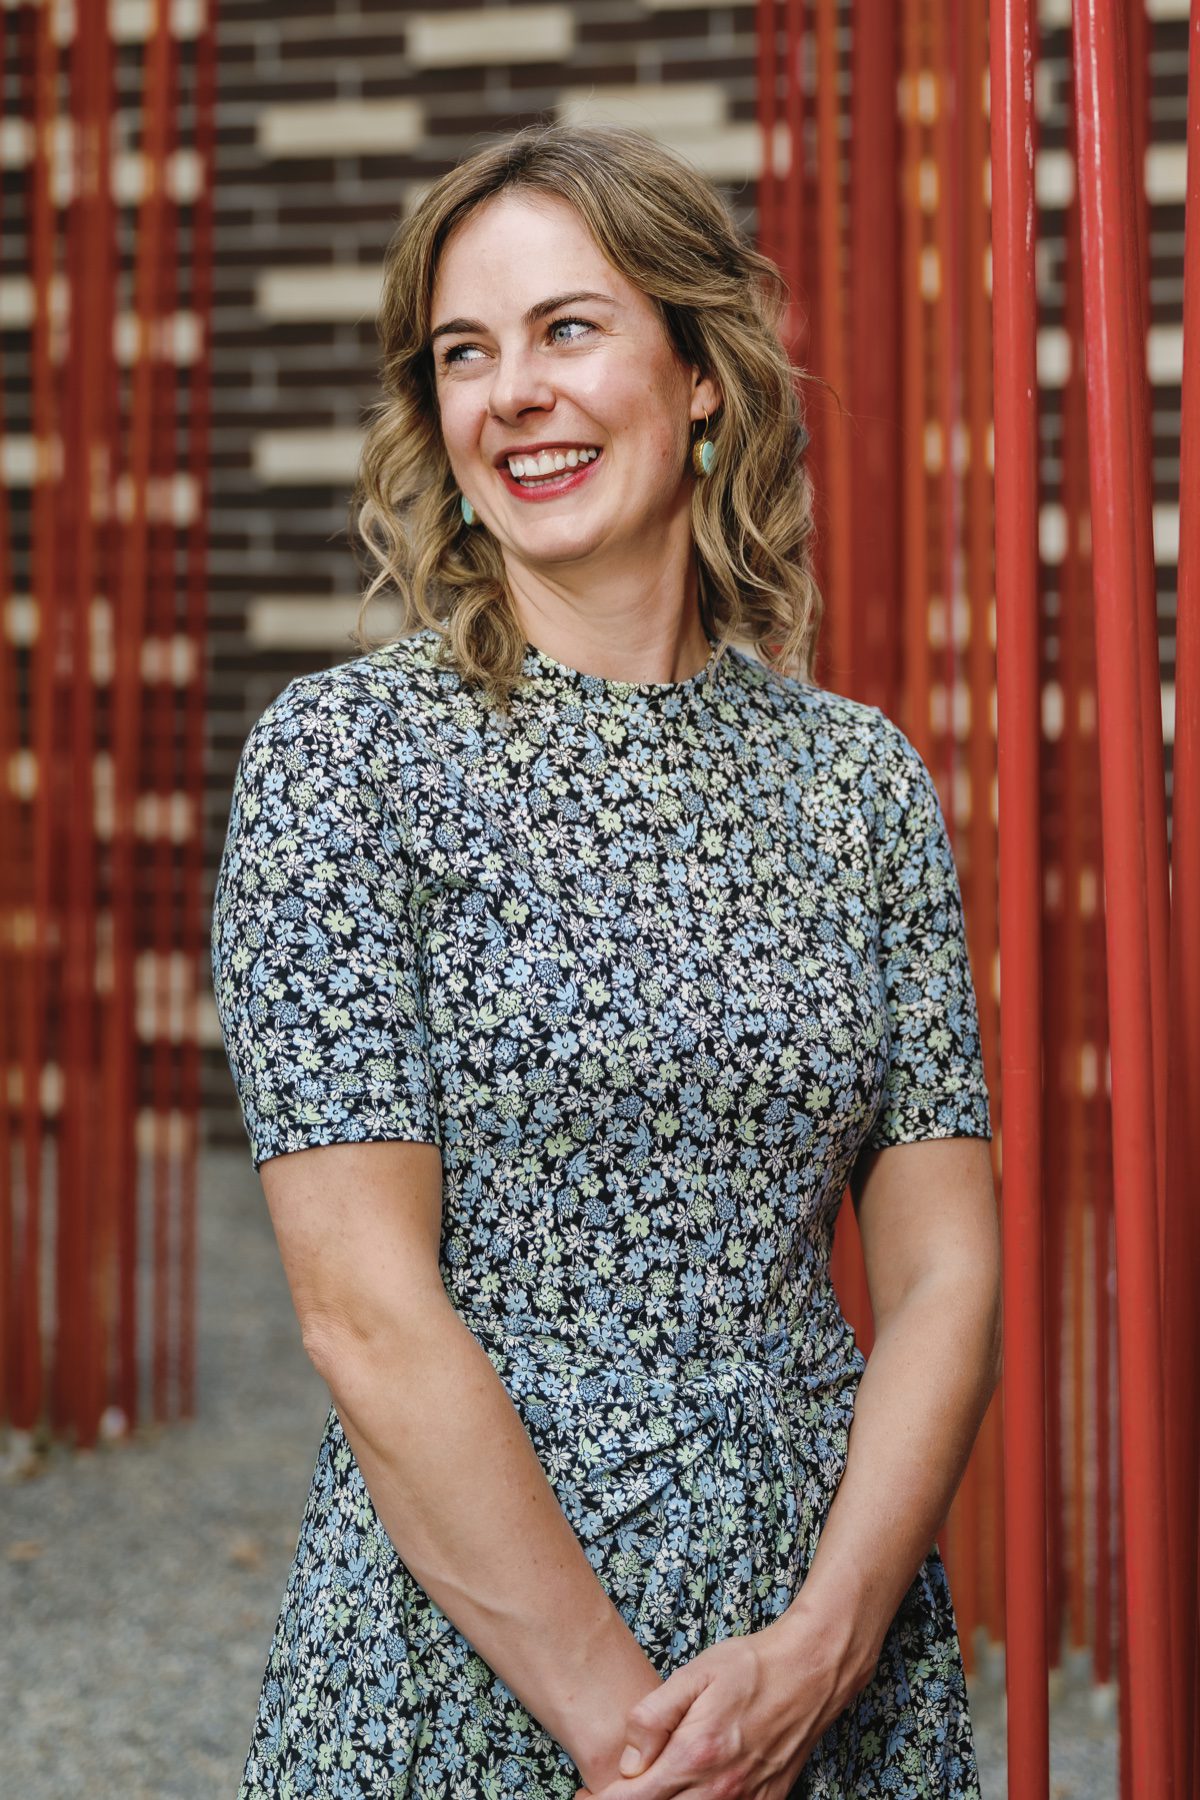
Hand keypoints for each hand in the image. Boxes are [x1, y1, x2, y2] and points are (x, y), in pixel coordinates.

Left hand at [571, 1611, 857, 1799]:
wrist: (810, 1671)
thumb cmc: (751, 1667)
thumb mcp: (694, 1675)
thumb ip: (653, 1717)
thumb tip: (627, 1761)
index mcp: (695, 1755)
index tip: (586, 1796)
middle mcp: (720, 1789)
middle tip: (607, 1796)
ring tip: (646, 1790)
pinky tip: (687, 1791)